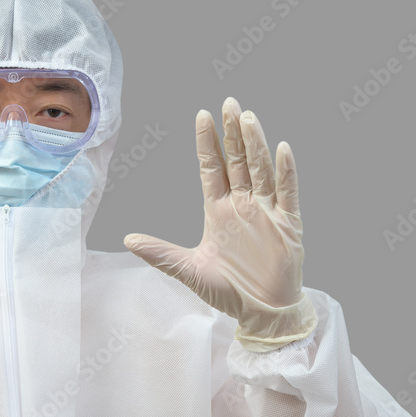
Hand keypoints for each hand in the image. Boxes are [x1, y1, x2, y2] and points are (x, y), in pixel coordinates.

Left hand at [123, 97, 316, 351]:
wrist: (261, 312)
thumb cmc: (228, 290)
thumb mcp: (188, 269)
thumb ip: (160, 252)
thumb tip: (127, 239)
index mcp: (219, 211)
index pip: (211, 168)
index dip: (207, 143)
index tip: (202, 115)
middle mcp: (242, 205)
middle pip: (237, 161)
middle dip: (232, 133)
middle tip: (228, 103)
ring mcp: (266, 212)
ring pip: (260, 170)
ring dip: (255, 144)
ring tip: (247, 118)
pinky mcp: (288, 225)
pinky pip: (288, 193)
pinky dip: (286, 172)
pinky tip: (282, 149)